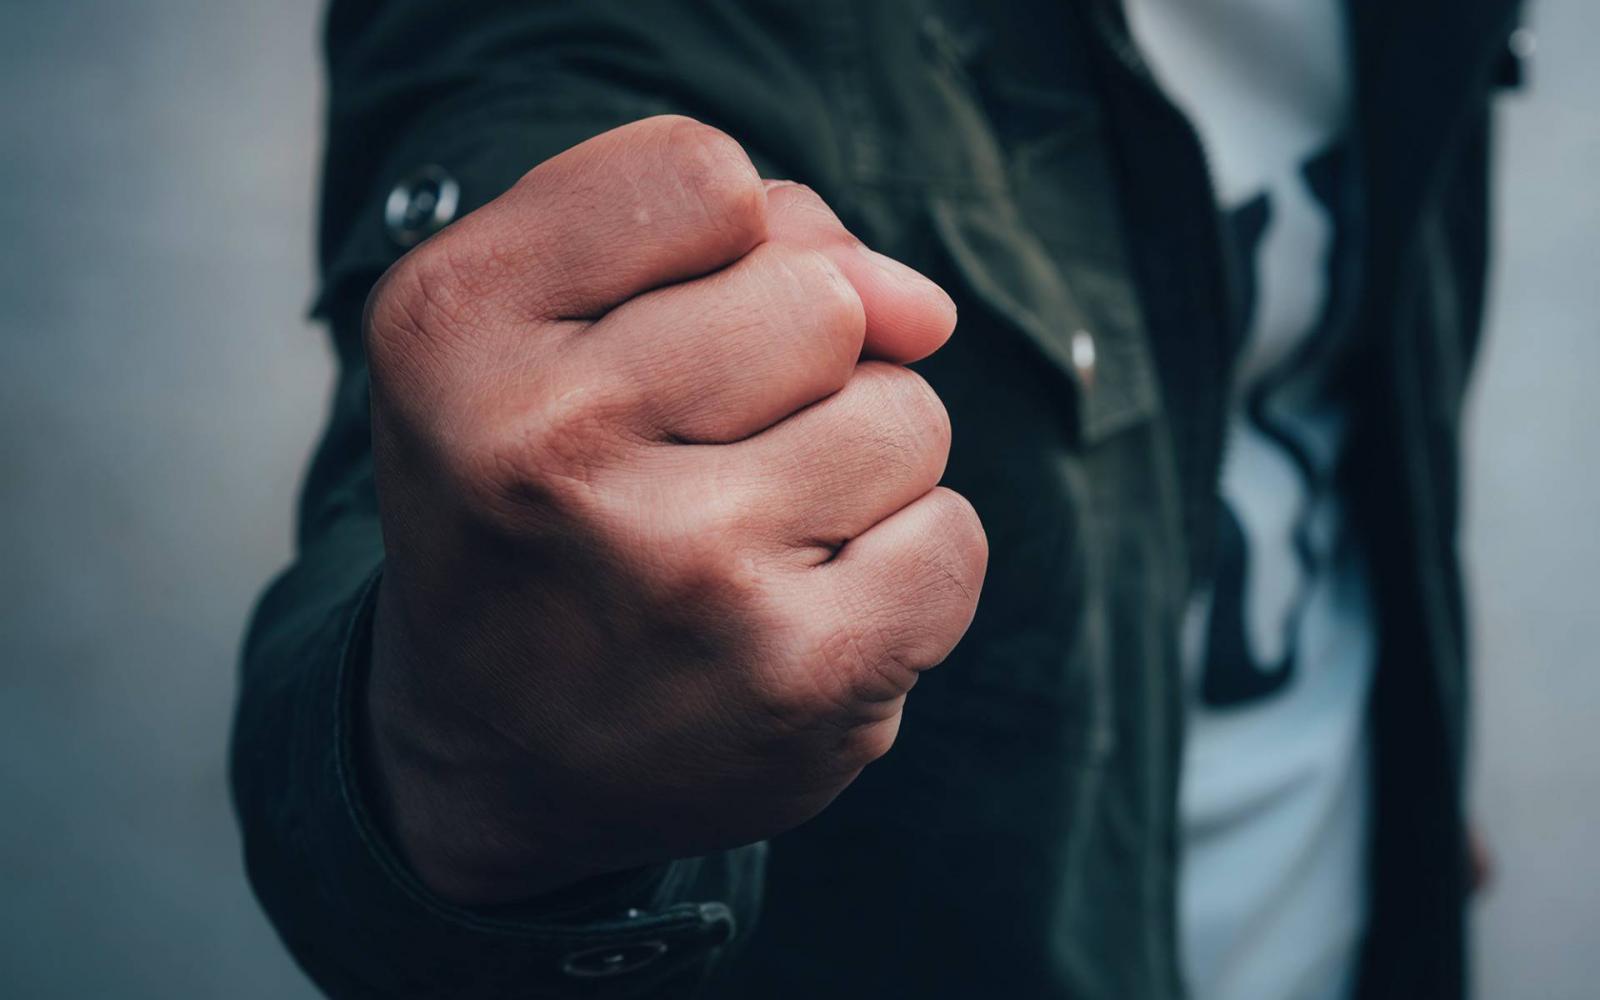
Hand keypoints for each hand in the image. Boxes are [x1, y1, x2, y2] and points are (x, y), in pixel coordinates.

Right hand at [361, 116, 986, 903]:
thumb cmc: (535, 507)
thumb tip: (923, 307)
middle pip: (824, 297)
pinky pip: (954, 537)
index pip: (704, 175)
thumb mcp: (541, 324)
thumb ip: (724, 240)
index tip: (653, 336)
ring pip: (906, 414)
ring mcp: (681, 566)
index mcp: (455, 324)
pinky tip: (799, 613)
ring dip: (853, 473)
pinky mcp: (797, 673)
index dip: (718, 252)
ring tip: (740, 545)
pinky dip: (900, 569)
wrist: (490, 757)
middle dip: (795, 369)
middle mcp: (547, 443)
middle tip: (690, 464)